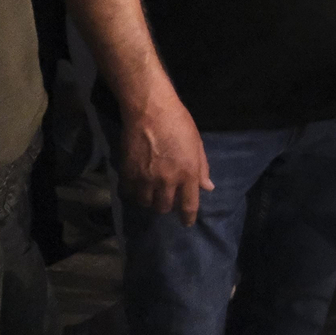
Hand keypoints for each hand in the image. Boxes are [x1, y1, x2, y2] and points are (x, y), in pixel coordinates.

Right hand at [121, 98, 212, 225]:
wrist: (150, 111)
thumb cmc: (179, 123)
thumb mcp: (197, 144)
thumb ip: (202, 168)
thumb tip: (207, 187)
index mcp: (188, 174)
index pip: (188, 205)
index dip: (187, 218)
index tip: (186, 223)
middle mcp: (167, 181)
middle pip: (164, 208)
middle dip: (166, 207)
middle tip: (167, 199)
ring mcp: (146, 178)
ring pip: (145, 203)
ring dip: (149, 201)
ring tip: (151, 192)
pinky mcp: (128, 173)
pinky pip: (128, 193)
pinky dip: (132, 193)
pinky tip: (136, 187)